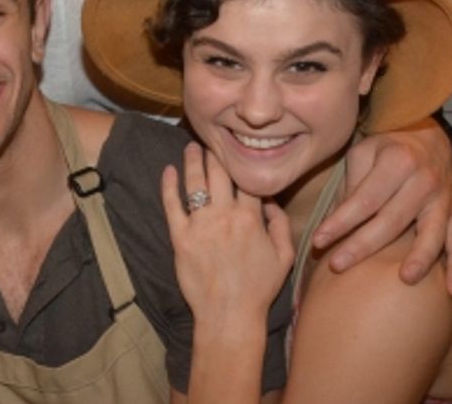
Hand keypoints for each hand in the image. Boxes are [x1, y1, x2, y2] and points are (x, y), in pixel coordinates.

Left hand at [161, 143, 292, 318]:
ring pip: (194, 182)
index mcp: (251, 218)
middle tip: (211, 138)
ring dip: (192, 160)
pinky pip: (171, 204)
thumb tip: (270, 200)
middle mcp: (225, 216)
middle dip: (215, 152)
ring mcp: (200, 225)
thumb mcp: (284, 256)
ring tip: (190, 147)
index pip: (246, 179)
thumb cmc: (258, 288)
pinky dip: (168, 185)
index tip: (237, 148)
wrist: (229, 314)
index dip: (241, 161)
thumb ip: (281, 224)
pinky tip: (167, 171)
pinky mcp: (179, 237)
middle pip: (218, 173)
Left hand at [311, 118, 451, 297]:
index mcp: (398, 162)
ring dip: (419, 258)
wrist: (428, 136)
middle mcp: (424, 181)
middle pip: (392, 221)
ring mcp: (444, 200)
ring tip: (404, 279)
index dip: (340, 222)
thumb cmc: (387, 146)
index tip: (318, 240)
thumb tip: (336, 220)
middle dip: (362, 245)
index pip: (364, 200)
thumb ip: (353, 184)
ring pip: (432, 234)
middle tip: (337, 265)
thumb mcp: (363, 152)